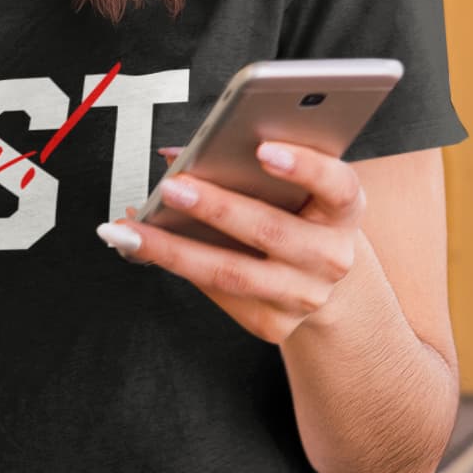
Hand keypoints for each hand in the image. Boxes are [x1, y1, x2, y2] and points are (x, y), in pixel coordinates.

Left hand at [100, 141, 364, 346]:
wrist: (325, 281)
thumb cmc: (300, 215)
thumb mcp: (299, 186)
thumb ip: (252, 162)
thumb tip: (175, 154)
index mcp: (344, 210)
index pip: (336, 184)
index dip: (303, 166)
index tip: (262, 148)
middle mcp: (331, 257)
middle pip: (270, 231)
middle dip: (216, 208)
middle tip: (170, 186)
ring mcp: (303, 297)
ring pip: (230, 273)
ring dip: (173, 249)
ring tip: (128, 229)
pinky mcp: (272, 324)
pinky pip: (215, 292)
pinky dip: (172, 265)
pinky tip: (137, 245)